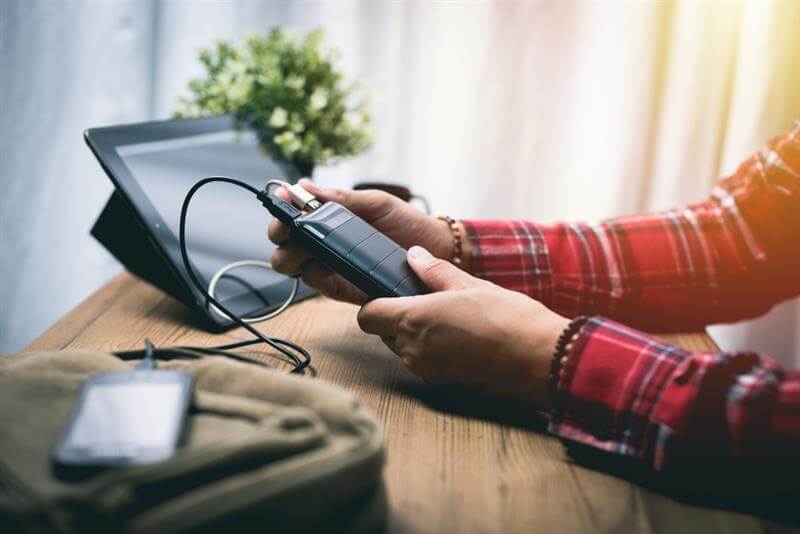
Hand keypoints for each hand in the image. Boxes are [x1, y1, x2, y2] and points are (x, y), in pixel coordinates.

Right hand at [268, 179, 453, 303]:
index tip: (281, 201)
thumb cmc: (406, 223)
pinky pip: (319, 285)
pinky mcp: (344, 288)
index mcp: (327, 221)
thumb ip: (340, 198)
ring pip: (292, 267)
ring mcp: (331, 268)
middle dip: (280, 236)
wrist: (435, 249)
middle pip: (282, 245)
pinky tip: (323, 264)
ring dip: (291, 255)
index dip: (280, 211)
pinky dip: (314, 274)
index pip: (290, 219)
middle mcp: (323, 246)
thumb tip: (303, 185)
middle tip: (291, 229)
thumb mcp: (374, 203)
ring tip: (305, 246)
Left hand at [357, 246, 568, 408]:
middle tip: (428, 298)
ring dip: (416, 331)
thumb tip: (413, 256)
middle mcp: (412, 350)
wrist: (537, 358)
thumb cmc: (505, 318)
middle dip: (399, 315)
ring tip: (449, 315)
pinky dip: (432, 346)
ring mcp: (426, 369)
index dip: (375, 301)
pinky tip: (459, 333)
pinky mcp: (441, 381)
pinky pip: (422, 359)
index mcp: (412, 321)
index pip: (367, 315)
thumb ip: (432, 270)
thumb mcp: (467, 283)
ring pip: (403, 346)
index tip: (392, 290)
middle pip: (384, 331)